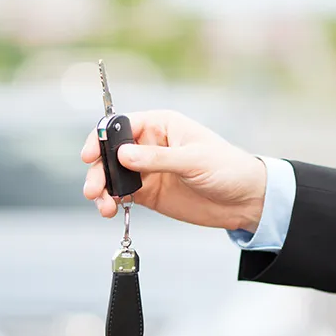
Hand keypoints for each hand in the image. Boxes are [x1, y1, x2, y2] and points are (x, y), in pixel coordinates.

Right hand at [81, 110, 266, 231]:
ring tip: (103, 206)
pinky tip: (110, 211)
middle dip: (98, 170)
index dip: (102, 138)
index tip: (90, 155)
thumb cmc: (227, 168)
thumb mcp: (193, 160)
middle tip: (93, 189)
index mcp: (161, 125)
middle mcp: (149, 145)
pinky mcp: (149, 193)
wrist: (244, 201)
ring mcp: (147, 170)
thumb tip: (122, 156)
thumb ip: (157, 159)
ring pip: (113, 176)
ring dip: (102, 189)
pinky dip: (112, 202)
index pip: (121, 125)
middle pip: (111, 153)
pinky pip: (122, 195)